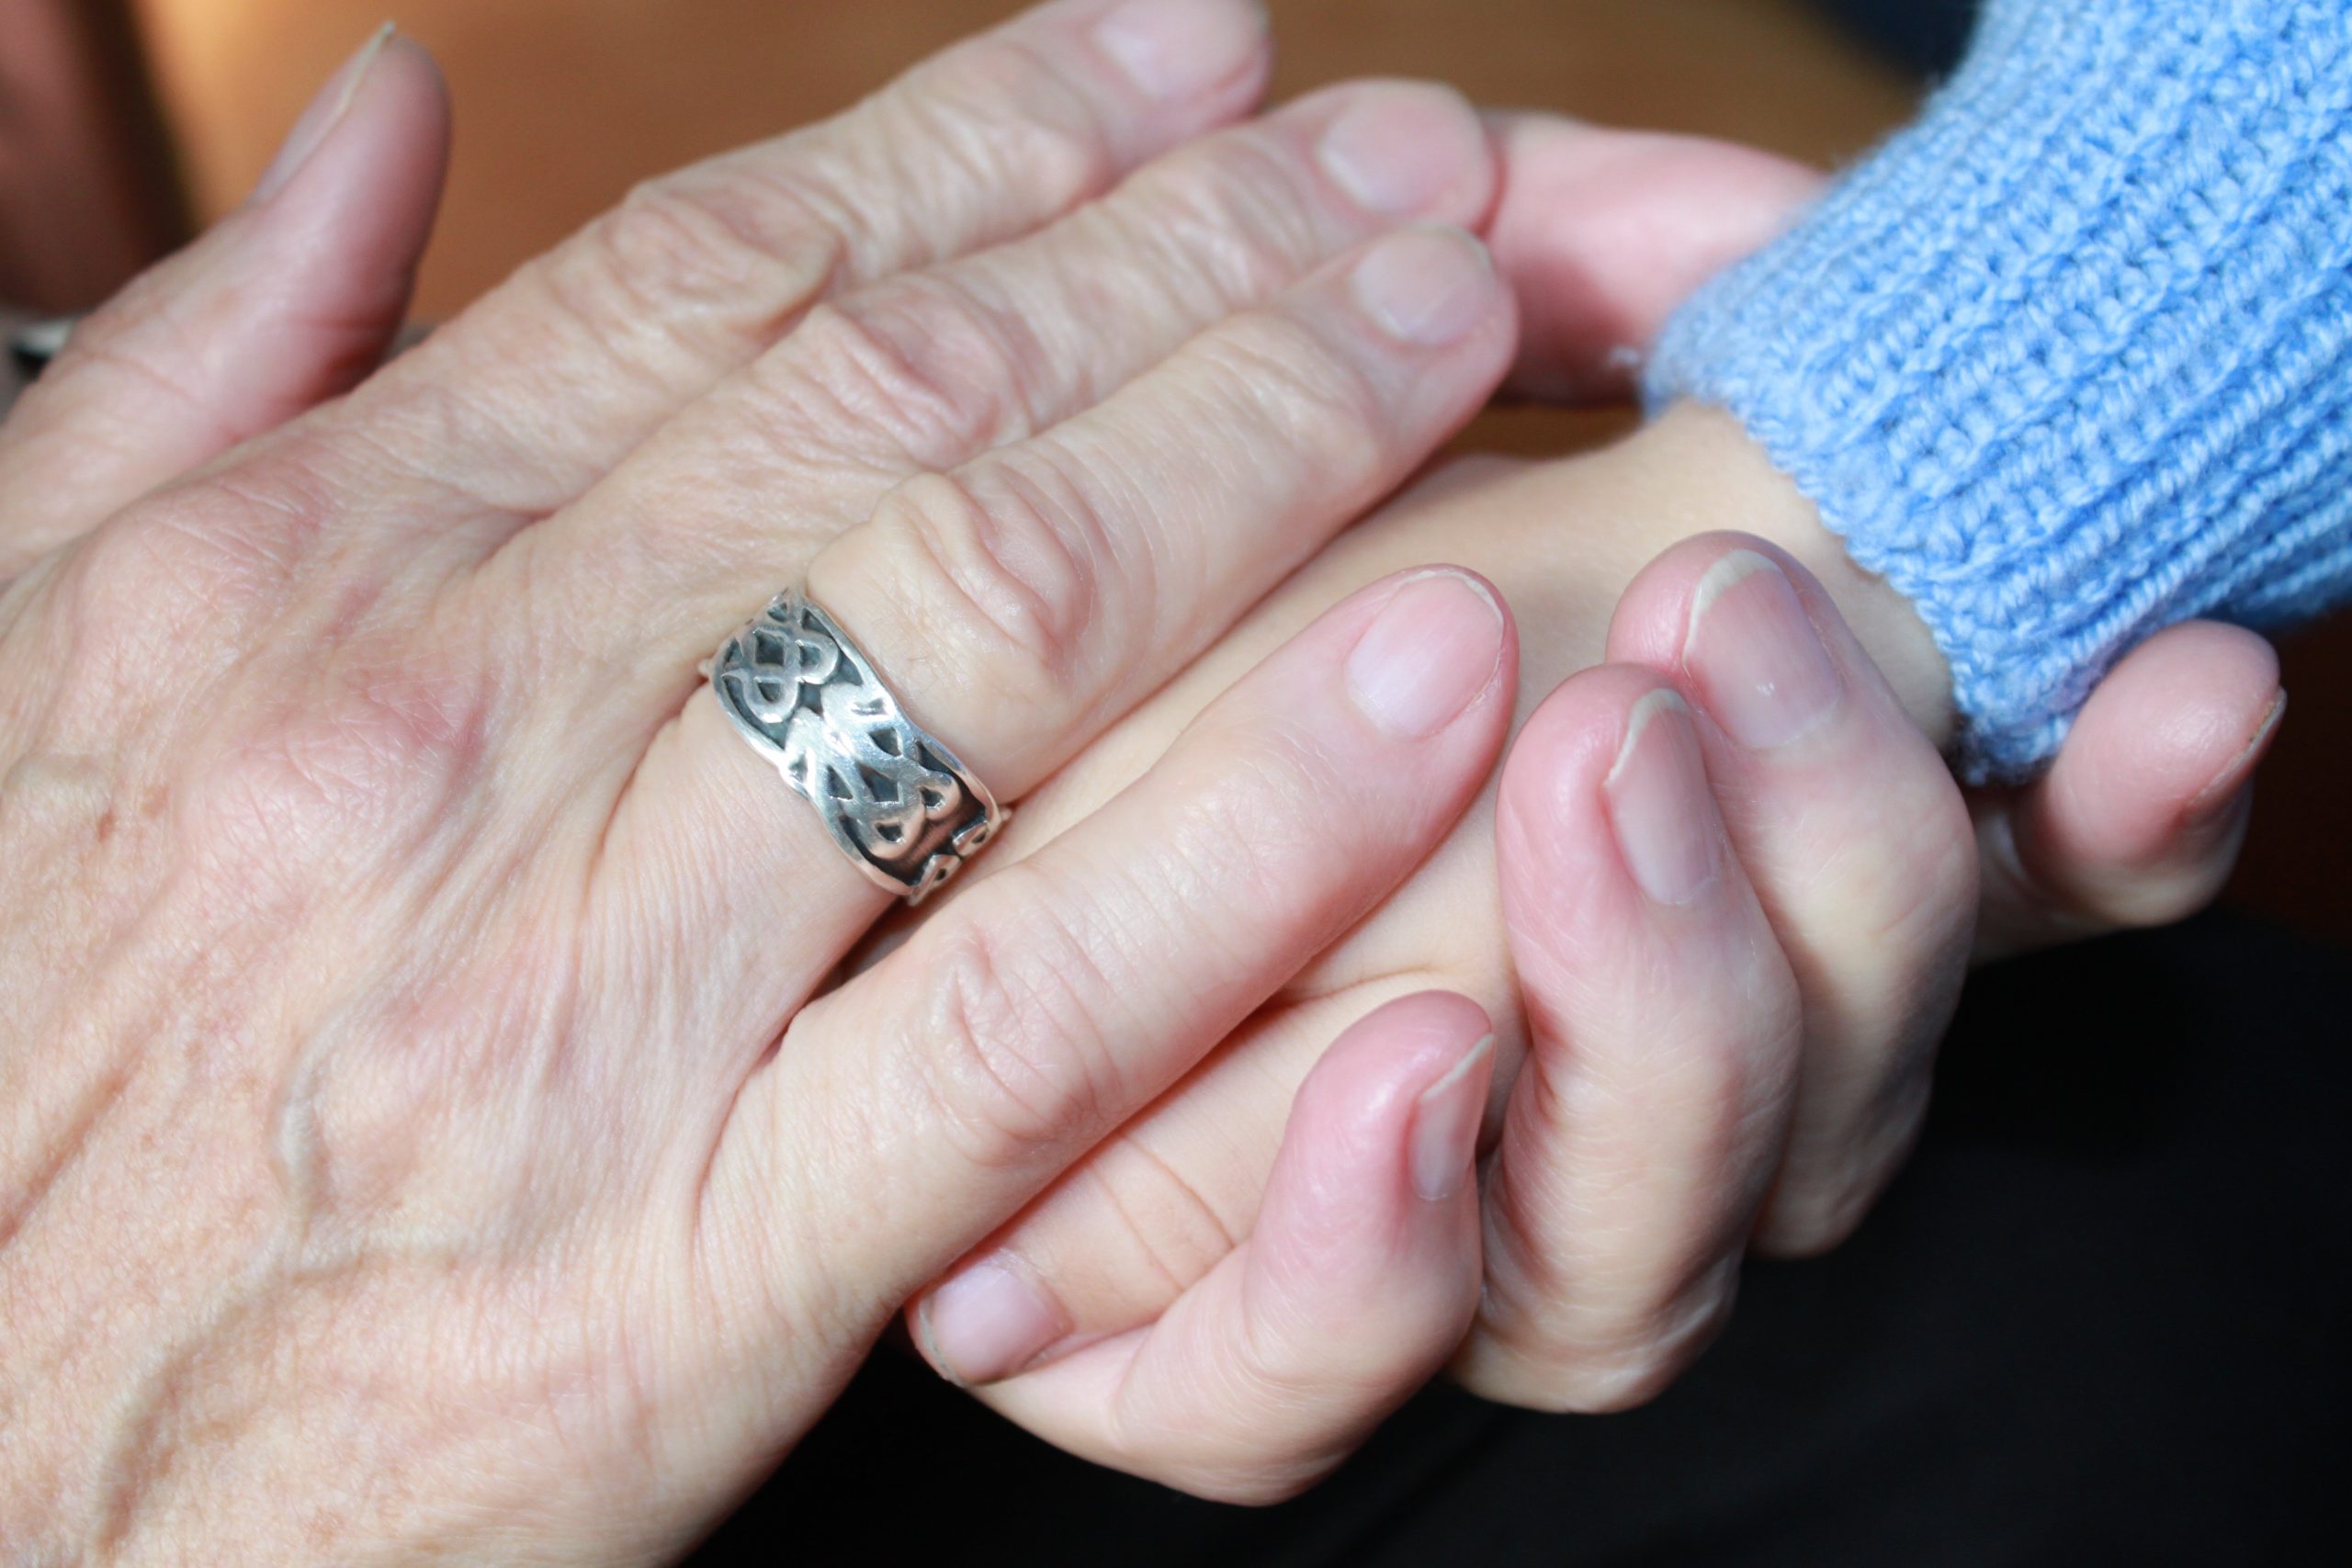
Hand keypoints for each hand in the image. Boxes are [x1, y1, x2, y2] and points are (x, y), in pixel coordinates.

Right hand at [0, 2, 1545, 1554]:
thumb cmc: (36, 1071)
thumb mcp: (34, 669)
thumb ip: (214, 372)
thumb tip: (389, 115)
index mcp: (301, 573)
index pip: (725, 275)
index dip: (996, 131)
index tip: (1192, 54)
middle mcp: (445, 732)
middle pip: (910, 408)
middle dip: (1195, 246)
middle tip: (1399, 158)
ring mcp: (583, 990)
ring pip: (995, 635)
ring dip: (1270, 443)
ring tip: (1452, 320)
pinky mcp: (703, 1257)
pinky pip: (1033, 1000)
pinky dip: (1250, 825)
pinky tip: (1435, 672)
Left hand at [897, 120, 2285, 1492]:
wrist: (936, 770)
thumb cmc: (1200, 590)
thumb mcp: (1379, 399)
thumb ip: (1587, 302)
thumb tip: (1765, 217)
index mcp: (1718, 918)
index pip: (1988, 923)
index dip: (2121, 830)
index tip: (2178, 677)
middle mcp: (1618, 1108)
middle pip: (1818, 1097)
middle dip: (1826, 852)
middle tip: (1731, 617)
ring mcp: (1430, 1238)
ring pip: (1627, 1261)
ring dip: (1655, 1014)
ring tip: (1601, 763)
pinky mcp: (1210, 1338)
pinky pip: (1308, 1382)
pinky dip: (1364, 1255)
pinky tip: (1400, 1076)